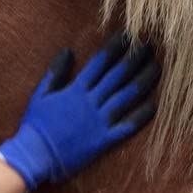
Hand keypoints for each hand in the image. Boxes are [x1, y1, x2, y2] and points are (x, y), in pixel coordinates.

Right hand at [0, 33, 159, 189]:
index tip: (129, 36)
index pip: (100, 63)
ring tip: (157, 67)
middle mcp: (91, 102)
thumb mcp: (40, 94)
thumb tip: (68, 51)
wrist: (35, 156)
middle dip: (135, 58)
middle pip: (118, 76)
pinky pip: (127, 126)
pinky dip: (141, 115)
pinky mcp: (104, 140)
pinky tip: (154, 105)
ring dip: (143, 80)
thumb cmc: (35, 126)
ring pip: (127, 96)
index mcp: (76, 90)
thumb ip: (55, 72)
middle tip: (150, 46)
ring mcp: (99, 121)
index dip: (116, 47)